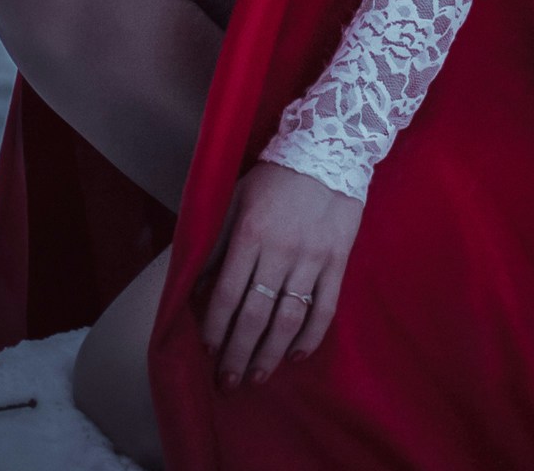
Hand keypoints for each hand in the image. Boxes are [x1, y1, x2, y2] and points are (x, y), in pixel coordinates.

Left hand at [198, 160, 360, 387]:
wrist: (330, 152)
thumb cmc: (272, 178)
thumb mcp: (233, 199)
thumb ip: (215, 242)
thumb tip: (196, 285)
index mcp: (250, 234)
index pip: (228, 293)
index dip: (215, 327)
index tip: (206, 350)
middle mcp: (281, 251)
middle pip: (256, 315)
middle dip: (238, 353)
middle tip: (227, 382)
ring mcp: (312, 259)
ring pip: (289, 319)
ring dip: (270, 354)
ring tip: (257, 377)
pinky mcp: (337, 262)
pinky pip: (324, 309)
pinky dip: (310, 337)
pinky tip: (295, 356)